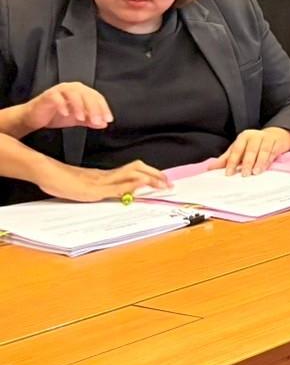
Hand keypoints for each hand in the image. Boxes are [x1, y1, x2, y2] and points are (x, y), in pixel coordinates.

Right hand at [20, 82, 112, 131]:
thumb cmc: (56, 115)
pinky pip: (57, 98)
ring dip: (79, 106)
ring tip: (81, 118)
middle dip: (94, 109)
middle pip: (88, 95)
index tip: (108, 120)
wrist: (34, 118)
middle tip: (97, 121)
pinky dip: (62, 105)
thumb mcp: (76, 119)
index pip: (97, 98)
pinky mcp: (48, 95)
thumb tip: (104, 124)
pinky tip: (66, 114)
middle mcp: (72, 88)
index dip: (104, 108)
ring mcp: (60, 90)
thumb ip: (90, 120)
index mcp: (82, 92)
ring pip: (74, 94)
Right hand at [33, 159, 169, 201]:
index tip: (164, 179)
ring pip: (129, 176)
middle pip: (136, 170)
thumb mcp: (86, 186)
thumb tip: (122, 193)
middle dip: (155, 176)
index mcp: (105, 175)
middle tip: (170, 183)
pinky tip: (139, 184)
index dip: (151, 174)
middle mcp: (105, 177)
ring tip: (163, 184)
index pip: (134, 171)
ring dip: (148, 179)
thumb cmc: (61, 179)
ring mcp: (99, 182)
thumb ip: (102, 188)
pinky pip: (114, 187)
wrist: (44, 172)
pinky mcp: (91, 190)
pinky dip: (129, 184)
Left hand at [213, 127, 289, 175]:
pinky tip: (265, 168)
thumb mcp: (239, 149)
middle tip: (244, 174)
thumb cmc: (253, 145)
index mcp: (243, 137)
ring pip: (263, 151)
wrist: (275, 135)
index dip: (232, 161)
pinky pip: (273, 152)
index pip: (236, 150)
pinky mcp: (277, 142)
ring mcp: (267, 138)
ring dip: (259, 162)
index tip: (228, 173)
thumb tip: (210, 168)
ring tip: (255, 172)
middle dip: (247, 163)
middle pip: (251, 150)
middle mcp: (255, 136)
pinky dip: (268, 161)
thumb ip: (226, 159)